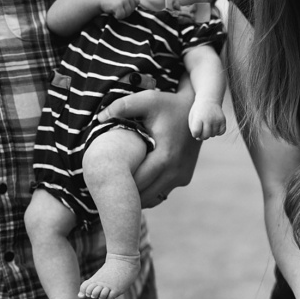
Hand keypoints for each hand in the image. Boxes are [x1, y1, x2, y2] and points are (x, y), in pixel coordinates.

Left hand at [97, 88, 199, 206]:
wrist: (199, 111)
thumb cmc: (169, 105)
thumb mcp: (147, 100)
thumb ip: (122, 106)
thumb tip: (100, 118)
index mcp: (164, 157)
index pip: (136, 181)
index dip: (119, 184)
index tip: (104, 179)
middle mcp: (175, 172)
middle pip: (143, 194)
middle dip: (125, 193)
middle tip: (106, 187)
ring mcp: (181, 177)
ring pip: (152, 198)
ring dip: (136, 195)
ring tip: (118, 187)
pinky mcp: (184, 179)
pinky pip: (161, 193)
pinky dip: (148, 193)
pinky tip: (135, 185)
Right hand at [100, 0, 138, 19]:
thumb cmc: (110, 0)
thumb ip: (130, 1)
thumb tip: (145, 12)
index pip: (137, 3)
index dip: (130, 6)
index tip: (122, 4)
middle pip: (132, 10)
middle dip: (125, 11)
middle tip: (116, 6)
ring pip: (127, 13)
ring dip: (120, 14)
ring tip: (114, 8)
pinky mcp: (118, 5)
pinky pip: (121, 16)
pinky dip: (116, 16)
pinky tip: (111, 10)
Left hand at [188, 99, 225, 139]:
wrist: (208, 99)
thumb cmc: (198, 111)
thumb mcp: (192, 118)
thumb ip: (193, 129)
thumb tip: (199, 138)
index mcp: (198, 117)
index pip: (196, 133)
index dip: (195, 134)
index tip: (195, 129)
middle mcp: (208, 119)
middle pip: (205, 136)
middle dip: (202, 136)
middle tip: (201, 130)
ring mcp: (217, 120)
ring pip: (213, 135)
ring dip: (209, 133)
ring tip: (207, 126)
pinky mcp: (223, 120)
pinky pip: (221, 132)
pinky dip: (217, 132)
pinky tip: (214, 127)